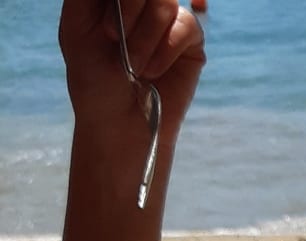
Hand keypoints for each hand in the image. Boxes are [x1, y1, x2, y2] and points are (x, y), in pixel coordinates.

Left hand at [59, 0, 207, 141]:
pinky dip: (166, 50)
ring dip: (145, 37)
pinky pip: (186, 25)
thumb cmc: (94, 77)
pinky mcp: (190, 41)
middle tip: (113, 39)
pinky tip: (153, 71)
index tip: (105, 28)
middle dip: (128, 9)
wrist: (120, 123)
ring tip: (134, 66)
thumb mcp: (76, 24)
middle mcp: (140, 1)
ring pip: (165, 2)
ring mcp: (167, 19)